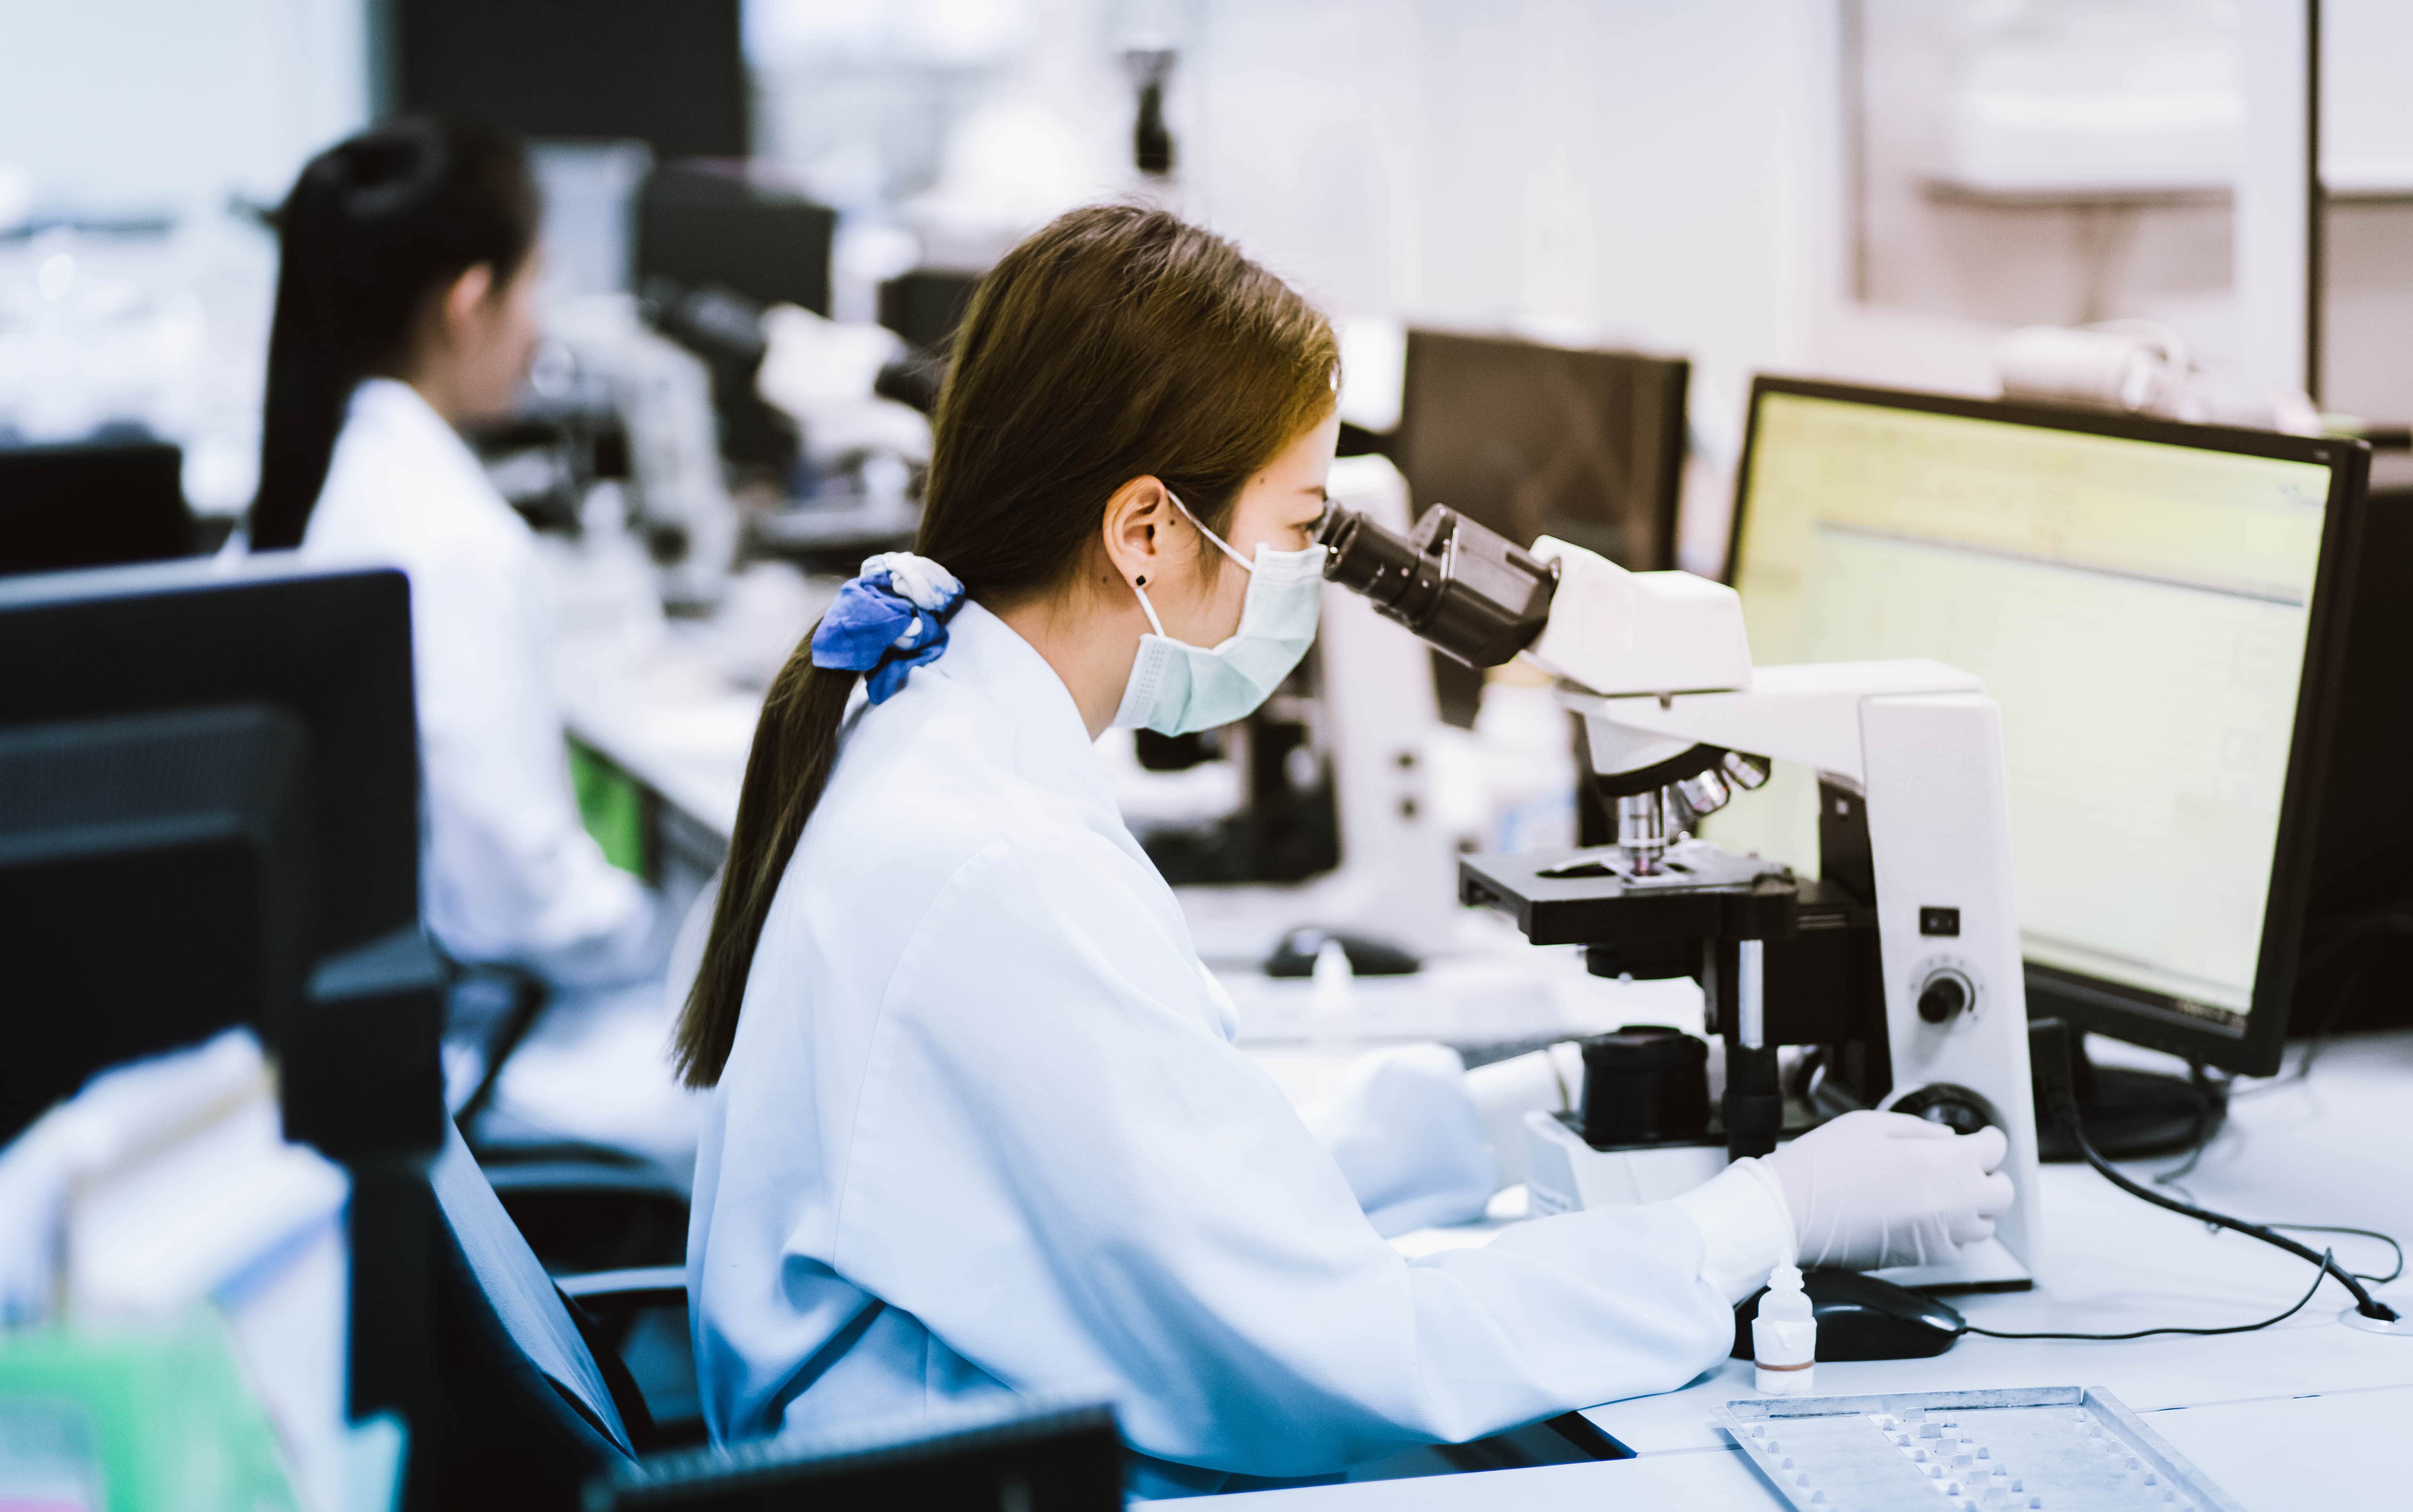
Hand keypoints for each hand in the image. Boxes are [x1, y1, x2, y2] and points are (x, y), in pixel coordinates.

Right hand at [1764, 1110, 2013, 1270]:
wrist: (1793, 1212)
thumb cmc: (1825, 1166)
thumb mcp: (1871, 1124)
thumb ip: (1919, 1130)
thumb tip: (1948, 1139)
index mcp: (1945, 1163)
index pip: (1995, 1149)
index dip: (1986, 1138)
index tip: (1978, 1137)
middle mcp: (1953, 1203)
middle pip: (2003, 1193)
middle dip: (1989, 1176)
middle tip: (1965, 1167)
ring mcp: (1941, 1236)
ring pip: (1984, 1225)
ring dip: (1973, 1206)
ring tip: (1943, 1193)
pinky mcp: (1923, 1259)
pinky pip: (1956, 1247)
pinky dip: (1950, 1232)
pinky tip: (1923, 1216)